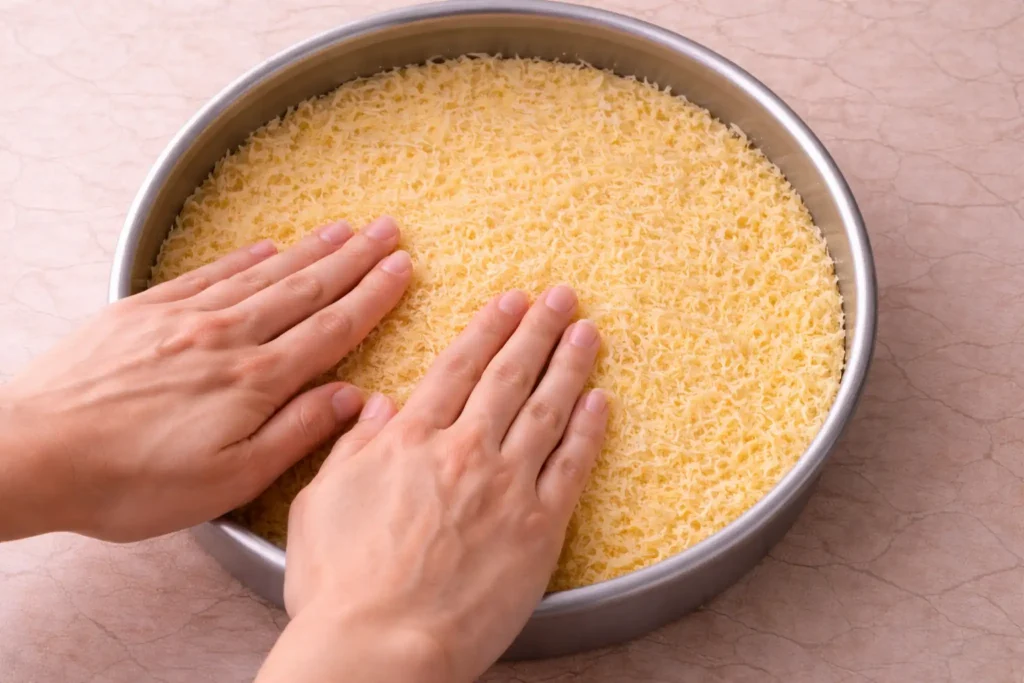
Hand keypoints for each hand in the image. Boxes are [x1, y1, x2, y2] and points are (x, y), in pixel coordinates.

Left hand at [0, 217, 411, 541]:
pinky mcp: (145, 310)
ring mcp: (185, 317)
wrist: (33, 453)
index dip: (372, 296)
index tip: (401, 268)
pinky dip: (245, 257)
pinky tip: (266, 247)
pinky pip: (210, 273)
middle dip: (354, 258)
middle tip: (387, 229)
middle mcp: (228, 337)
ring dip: (309, 250)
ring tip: (343, 228)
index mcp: (255, 381)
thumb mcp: (228, 480)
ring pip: (264, 274)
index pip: (331, 328)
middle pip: (306, 289)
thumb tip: (349, 398)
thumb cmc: (131, 482)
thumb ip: (295, 433)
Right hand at [258, 286, 608, 682]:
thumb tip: (372, 407)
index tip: (509, 301)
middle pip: (508, 375)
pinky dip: (589, 429)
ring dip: (569, 363)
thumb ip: (350, 448)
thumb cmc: (340, 585)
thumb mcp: (318, 504)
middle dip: (536, 329)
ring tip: (586, 330)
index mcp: (410, 441)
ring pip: (546, 409)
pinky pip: (571, 466)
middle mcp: (463, 451)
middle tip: (560, 295)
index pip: (457, 367)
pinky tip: (600, 400)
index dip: (487, 328)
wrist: (380, 647)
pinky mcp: (539, 528)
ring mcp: (506, 486)